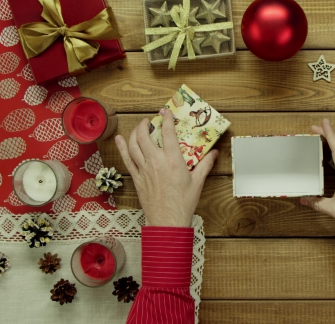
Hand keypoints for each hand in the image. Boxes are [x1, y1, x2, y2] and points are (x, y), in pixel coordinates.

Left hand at [115, 108, 217, 226]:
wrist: (167, 221)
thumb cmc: (183, 203)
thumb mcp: (198, 182)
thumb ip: (205, 164)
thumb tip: (214, 153)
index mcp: (172, 160)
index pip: (168, 133)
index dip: (166, 119)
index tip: (166, 112)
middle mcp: (156, 162)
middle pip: (145, 136)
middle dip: (145, 124)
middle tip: (149, 121)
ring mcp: (144, 170)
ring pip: (133, 145)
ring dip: (134, 133)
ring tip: (138, 128)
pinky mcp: (137, 178)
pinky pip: (127, 159)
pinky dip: (122, 147)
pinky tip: (120, 139)